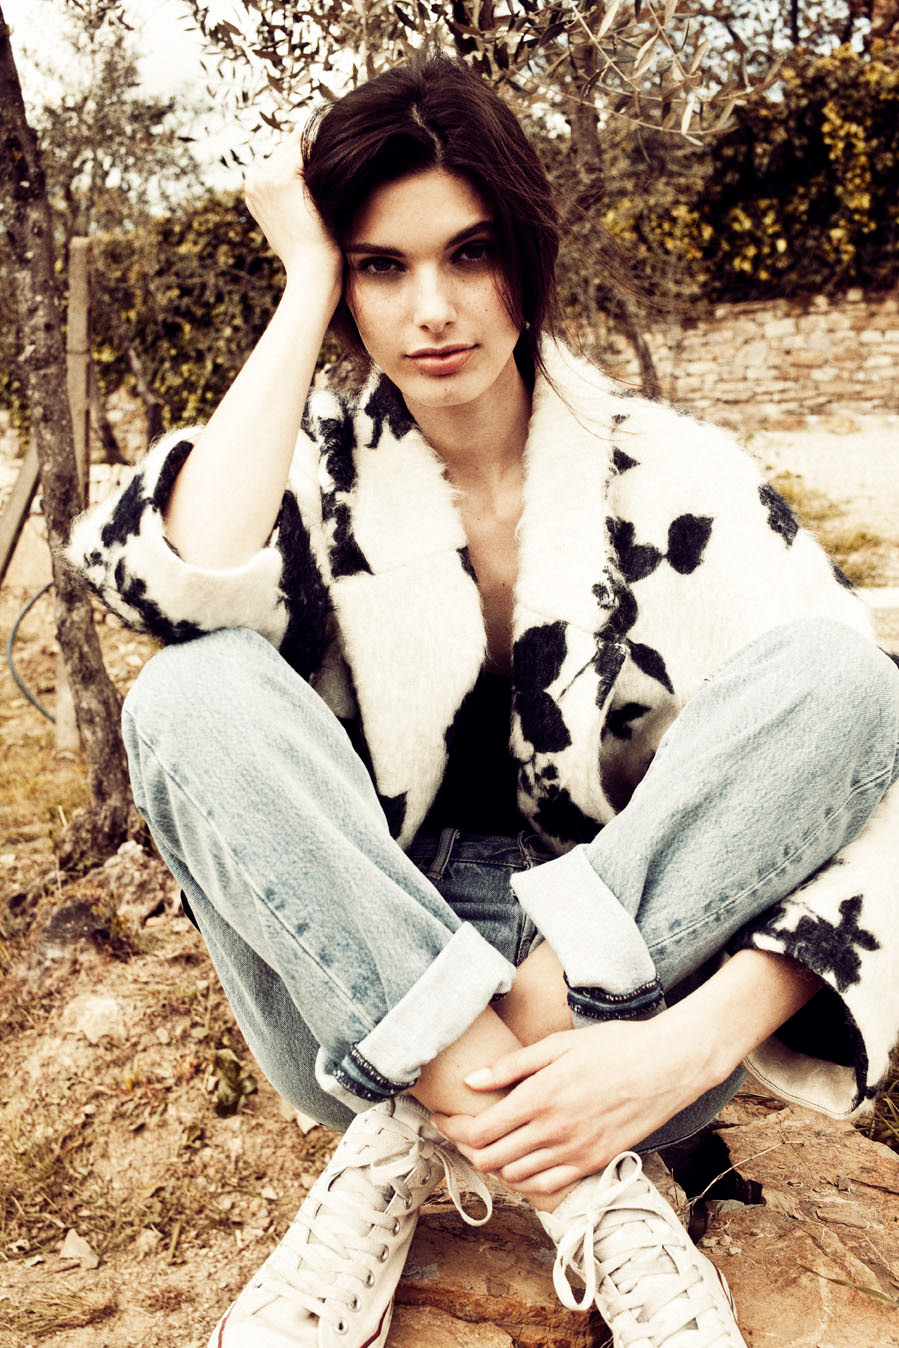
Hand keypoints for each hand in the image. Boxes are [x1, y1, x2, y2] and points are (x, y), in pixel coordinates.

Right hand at [244, 137, 341, 286]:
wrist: (312, 271)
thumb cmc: (310, 253)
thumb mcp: (293, 220)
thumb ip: (291, 195)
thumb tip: (310, 175)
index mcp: (254, 190)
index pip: (282, 156)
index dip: (309, 161)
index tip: (328, 175)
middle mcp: (255, 182)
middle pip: (289, 146)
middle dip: (313, 155)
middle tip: (334, 177)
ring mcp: (265, 178)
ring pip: (299, 145)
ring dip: (319, 158)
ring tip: (333, 184)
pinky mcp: (283, 178)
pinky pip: (309, 150)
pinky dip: (324, 161)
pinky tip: (333, 183)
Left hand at [432, 1017, 715, 1196]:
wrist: (667, 1067)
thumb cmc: (614, 1047)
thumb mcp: (559, 1044)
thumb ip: (512, 1066)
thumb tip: (472, 1079)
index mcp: (540, 1097)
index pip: (479, 1130)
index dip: (452, 1127)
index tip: (441, 1114)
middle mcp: (553, 1131)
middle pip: (490, 1157)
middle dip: (464, 1146)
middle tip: (457, 1129)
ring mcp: (574, 1152)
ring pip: (514, 1176)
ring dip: (493, 1163)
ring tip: (486, 1142)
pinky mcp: (593, 1163)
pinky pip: (546, 1185)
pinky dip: (523, 1178)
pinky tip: (518, 1160)